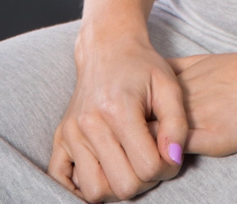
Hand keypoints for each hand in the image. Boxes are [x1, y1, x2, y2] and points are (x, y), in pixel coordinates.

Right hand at [48, 27, 187, 200]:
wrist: (108, 47)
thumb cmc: (142, 66)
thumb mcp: (169, 86)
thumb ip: (177, 124)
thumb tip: (173, 159)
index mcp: (118, 109)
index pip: (147, 167)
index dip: (167, 168)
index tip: (170, 154)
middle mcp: (89, 123)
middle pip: (122, 186)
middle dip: (145, 181)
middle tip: (151, 160)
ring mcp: (71, 132)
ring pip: (94, 191)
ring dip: (116, 188)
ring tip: (129, 165)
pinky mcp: (60, 137)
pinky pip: (60, 179)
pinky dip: (80, 186)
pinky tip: (103, 171)